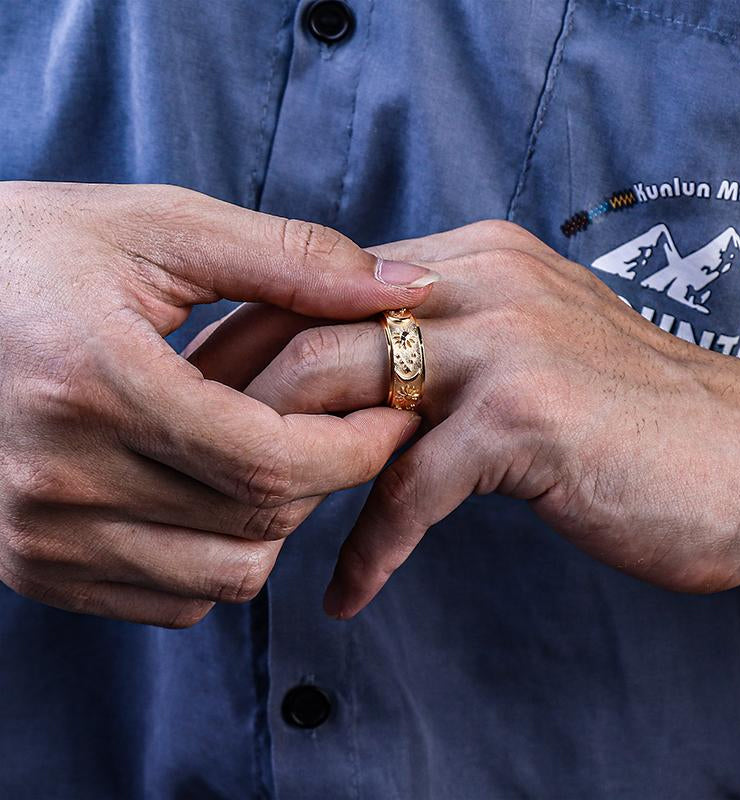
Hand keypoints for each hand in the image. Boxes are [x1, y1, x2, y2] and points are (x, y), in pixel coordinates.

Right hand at [0, 181, 435, 625]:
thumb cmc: (31, 250)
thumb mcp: (159, 227)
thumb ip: (293, 261)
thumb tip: (408, 290)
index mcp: (96, 385)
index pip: (272, 463)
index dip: (358, 448)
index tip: (394, 417)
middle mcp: (57, 480)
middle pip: (257, 526)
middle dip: (329, 480)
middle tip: (341, 425)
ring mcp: (35, 536)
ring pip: (221, 579)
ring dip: (276, 523)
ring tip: (274, 454)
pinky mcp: (29, 565)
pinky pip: (170, 601)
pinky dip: (217, 557)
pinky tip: (211, 490)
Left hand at [211, 220, 739, 617]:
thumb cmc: (627, 413)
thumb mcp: (526, 345)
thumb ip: (445, 346)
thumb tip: (358, 378)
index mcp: (469, 263)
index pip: (323, 287)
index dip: (252, 341)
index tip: (205, 396)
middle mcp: (477, 285)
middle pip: (313, 330)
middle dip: (243, 403)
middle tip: (198, 464)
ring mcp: (502, 345)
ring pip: (346, 398)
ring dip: (289, 474)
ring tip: (255, 527)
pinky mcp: (525, 418)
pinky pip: (411, 490)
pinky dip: (370, 550)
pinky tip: (347, 593)